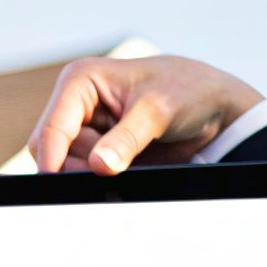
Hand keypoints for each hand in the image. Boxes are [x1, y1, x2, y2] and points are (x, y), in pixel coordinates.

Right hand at [28, 55, 264, 174]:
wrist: (215, 108)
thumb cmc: (187, 91)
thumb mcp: (158, 111)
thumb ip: (126, 139)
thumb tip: (99, 165)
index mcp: (80, 81)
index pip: (51, 128)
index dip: (54, 158)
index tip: (63, 185)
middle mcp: (76, 104)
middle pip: (51, 150)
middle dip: (75, 167)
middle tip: (110, 173)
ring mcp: (87, 128)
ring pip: (67, 165)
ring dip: (91, 174)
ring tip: (131, 163)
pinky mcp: (99, 148)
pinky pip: (86, 173)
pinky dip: (102, 179)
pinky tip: (129, 169)